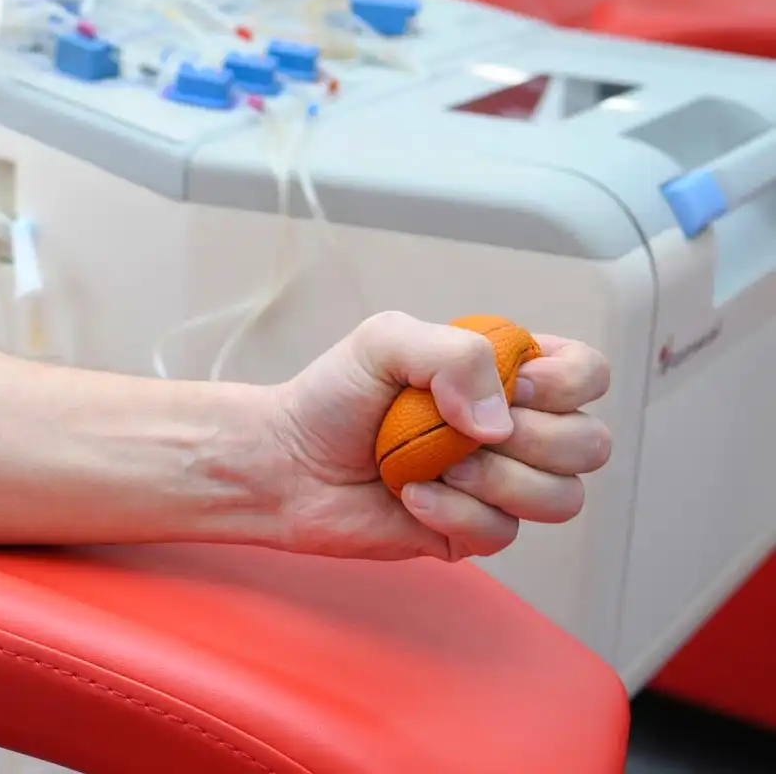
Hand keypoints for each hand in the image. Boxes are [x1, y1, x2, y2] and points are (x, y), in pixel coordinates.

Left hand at [267, 311, 611, 561]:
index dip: (564, 384)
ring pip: (563, 498)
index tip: (513, 385)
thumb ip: (452, 352)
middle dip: (533, 439)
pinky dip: (454, 512)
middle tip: (461, 431)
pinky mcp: (471, 531)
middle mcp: (514, 431)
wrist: (285, 462)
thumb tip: (502, 420)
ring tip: (435, 466)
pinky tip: (410, 495)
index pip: (589, 375)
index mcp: (507, 377)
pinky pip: (503, 533)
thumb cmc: (333, 397)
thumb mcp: (385, 342)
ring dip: (500, 481)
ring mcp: (498, 486)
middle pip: (590, 444)